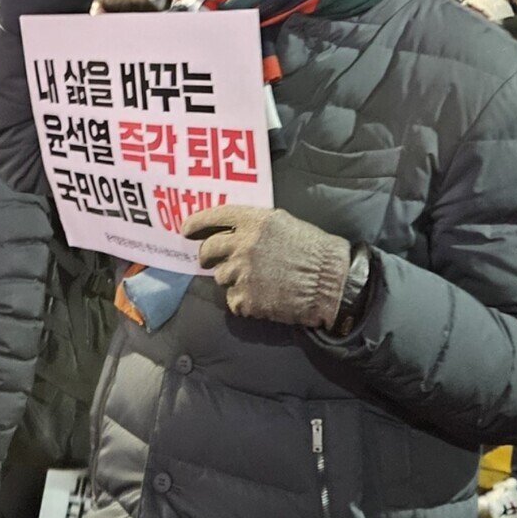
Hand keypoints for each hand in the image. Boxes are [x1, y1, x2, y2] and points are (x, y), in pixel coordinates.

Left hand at [182, 205, 354, 327]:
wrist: (331, 283)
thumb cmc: (312, 250)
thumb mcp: (283, 223)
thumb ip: (253, 225)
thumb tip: (228, 231)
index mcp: (253, 221)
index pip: (212, 217)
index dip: (195, 223)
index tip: (185, 230)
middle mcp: (243, 244)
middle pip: (207, 250)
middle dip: (207, 256)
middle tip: (212, 260)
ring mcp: (243, 273)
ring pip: (220, 277)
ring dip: (232, 279)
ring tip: (257, 279)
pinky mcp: (247, 299)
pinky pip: (233, 300)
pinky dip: (243, 300)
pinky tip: (263, 296)